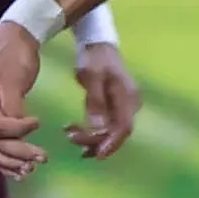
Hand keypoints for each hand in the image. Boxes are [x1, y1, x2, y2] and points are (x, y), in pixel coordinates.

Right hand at [0, 22, 46, 177]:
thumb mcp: (14, 76)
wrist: (15, 38)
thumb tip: (17, 128)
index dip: (17, 131)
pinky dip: (7, 160)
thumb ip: (13, 104)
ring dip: (11, 162)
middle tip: (43, 157)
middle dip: (17, 154)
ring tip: (32, 168)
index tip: (38, 122)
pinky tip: (20, 169)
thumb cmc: (14, 55)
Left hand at [67, 39, 139, 159]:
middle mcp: (129, 104)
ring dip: (91, 137)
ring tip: (69, 135)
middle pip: (116, 131)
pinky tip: (74, 130)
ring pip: (109, 130)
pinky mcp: (113, 105)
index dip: (112, 144)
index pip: (124, 127)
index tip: (96, 155)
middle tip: (71, 138)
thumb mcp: (92, 77)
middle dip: (95, 141)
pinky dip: (91, 130)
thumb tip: (97, 129)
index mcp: (128, 98)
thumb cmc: (95, 58)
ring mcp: (122, 105)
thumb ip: (95, 102)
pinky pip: (105, 124)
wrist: (96, 42)